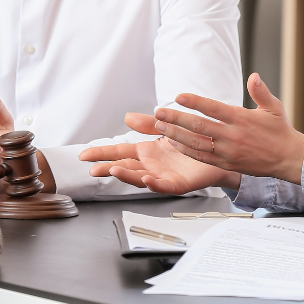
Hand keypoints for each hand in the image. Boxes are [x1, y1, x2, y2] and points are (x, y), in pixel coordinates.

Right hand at [80, 135, 239, 194]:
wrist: (219, 151)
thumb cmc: (191, 141)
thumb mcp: (166, 128)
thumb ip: (147, 124)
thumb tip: (126, 117)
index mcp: (146, 152)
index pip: (119, 152)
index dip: (102, 153)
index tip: (83, 155)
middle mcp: (151, 165)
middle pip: (125, 167)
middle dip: (108, 168)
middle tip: (92, 169)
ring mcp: (163, 175)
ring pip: (140, 177)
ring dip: (127, 175)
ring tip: (114, 171)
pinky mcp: (179, 183)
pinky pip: (164, 185)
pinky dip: (154, 183)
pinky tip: (146, 179)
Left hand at [153, 73, 303, 183]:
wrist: (289, 159)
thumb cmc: (279, 131)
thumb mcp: (273, 107)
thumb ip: (260, 91)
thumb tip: (254, 76)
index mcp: (241, 119)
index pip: (213, 108)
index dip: (195, 102)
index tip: (178, 96)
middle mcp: (232, 135)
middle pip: (199, 126)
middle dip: (176, 119)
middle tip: (159, 112)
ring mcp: (228, 152)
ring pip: (196, 143)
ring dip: (176, 135)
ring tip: (160, 127)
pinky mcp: (226, 164)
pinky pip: (202, 157)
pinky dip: (186, 150)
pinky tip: (174, 143)